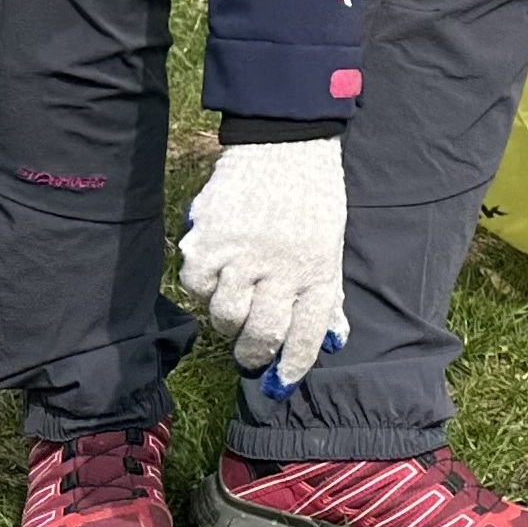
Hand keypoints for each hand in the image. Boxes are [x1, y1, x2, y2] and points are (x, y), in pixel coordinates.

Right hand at [178, 139, 349, 392]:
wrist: (284, 143)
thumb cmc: (312, 198)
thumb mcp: (331, 246)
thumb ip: (327, 294)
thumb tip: (331, 341)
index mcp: (318, 271)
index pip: (305, 336)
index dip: (291, 367)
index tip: (279, 383)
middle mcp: (281, 268)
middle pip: (260, 335)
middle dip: (253, 353)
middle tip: (249, 354)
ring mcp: (242, 254)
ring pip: (225, 315)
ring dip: (228, 318)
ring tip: (237, 299)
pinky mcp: (208, 240)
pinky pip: (196, 286)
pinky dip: (203, 286)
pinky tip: (216, 268)